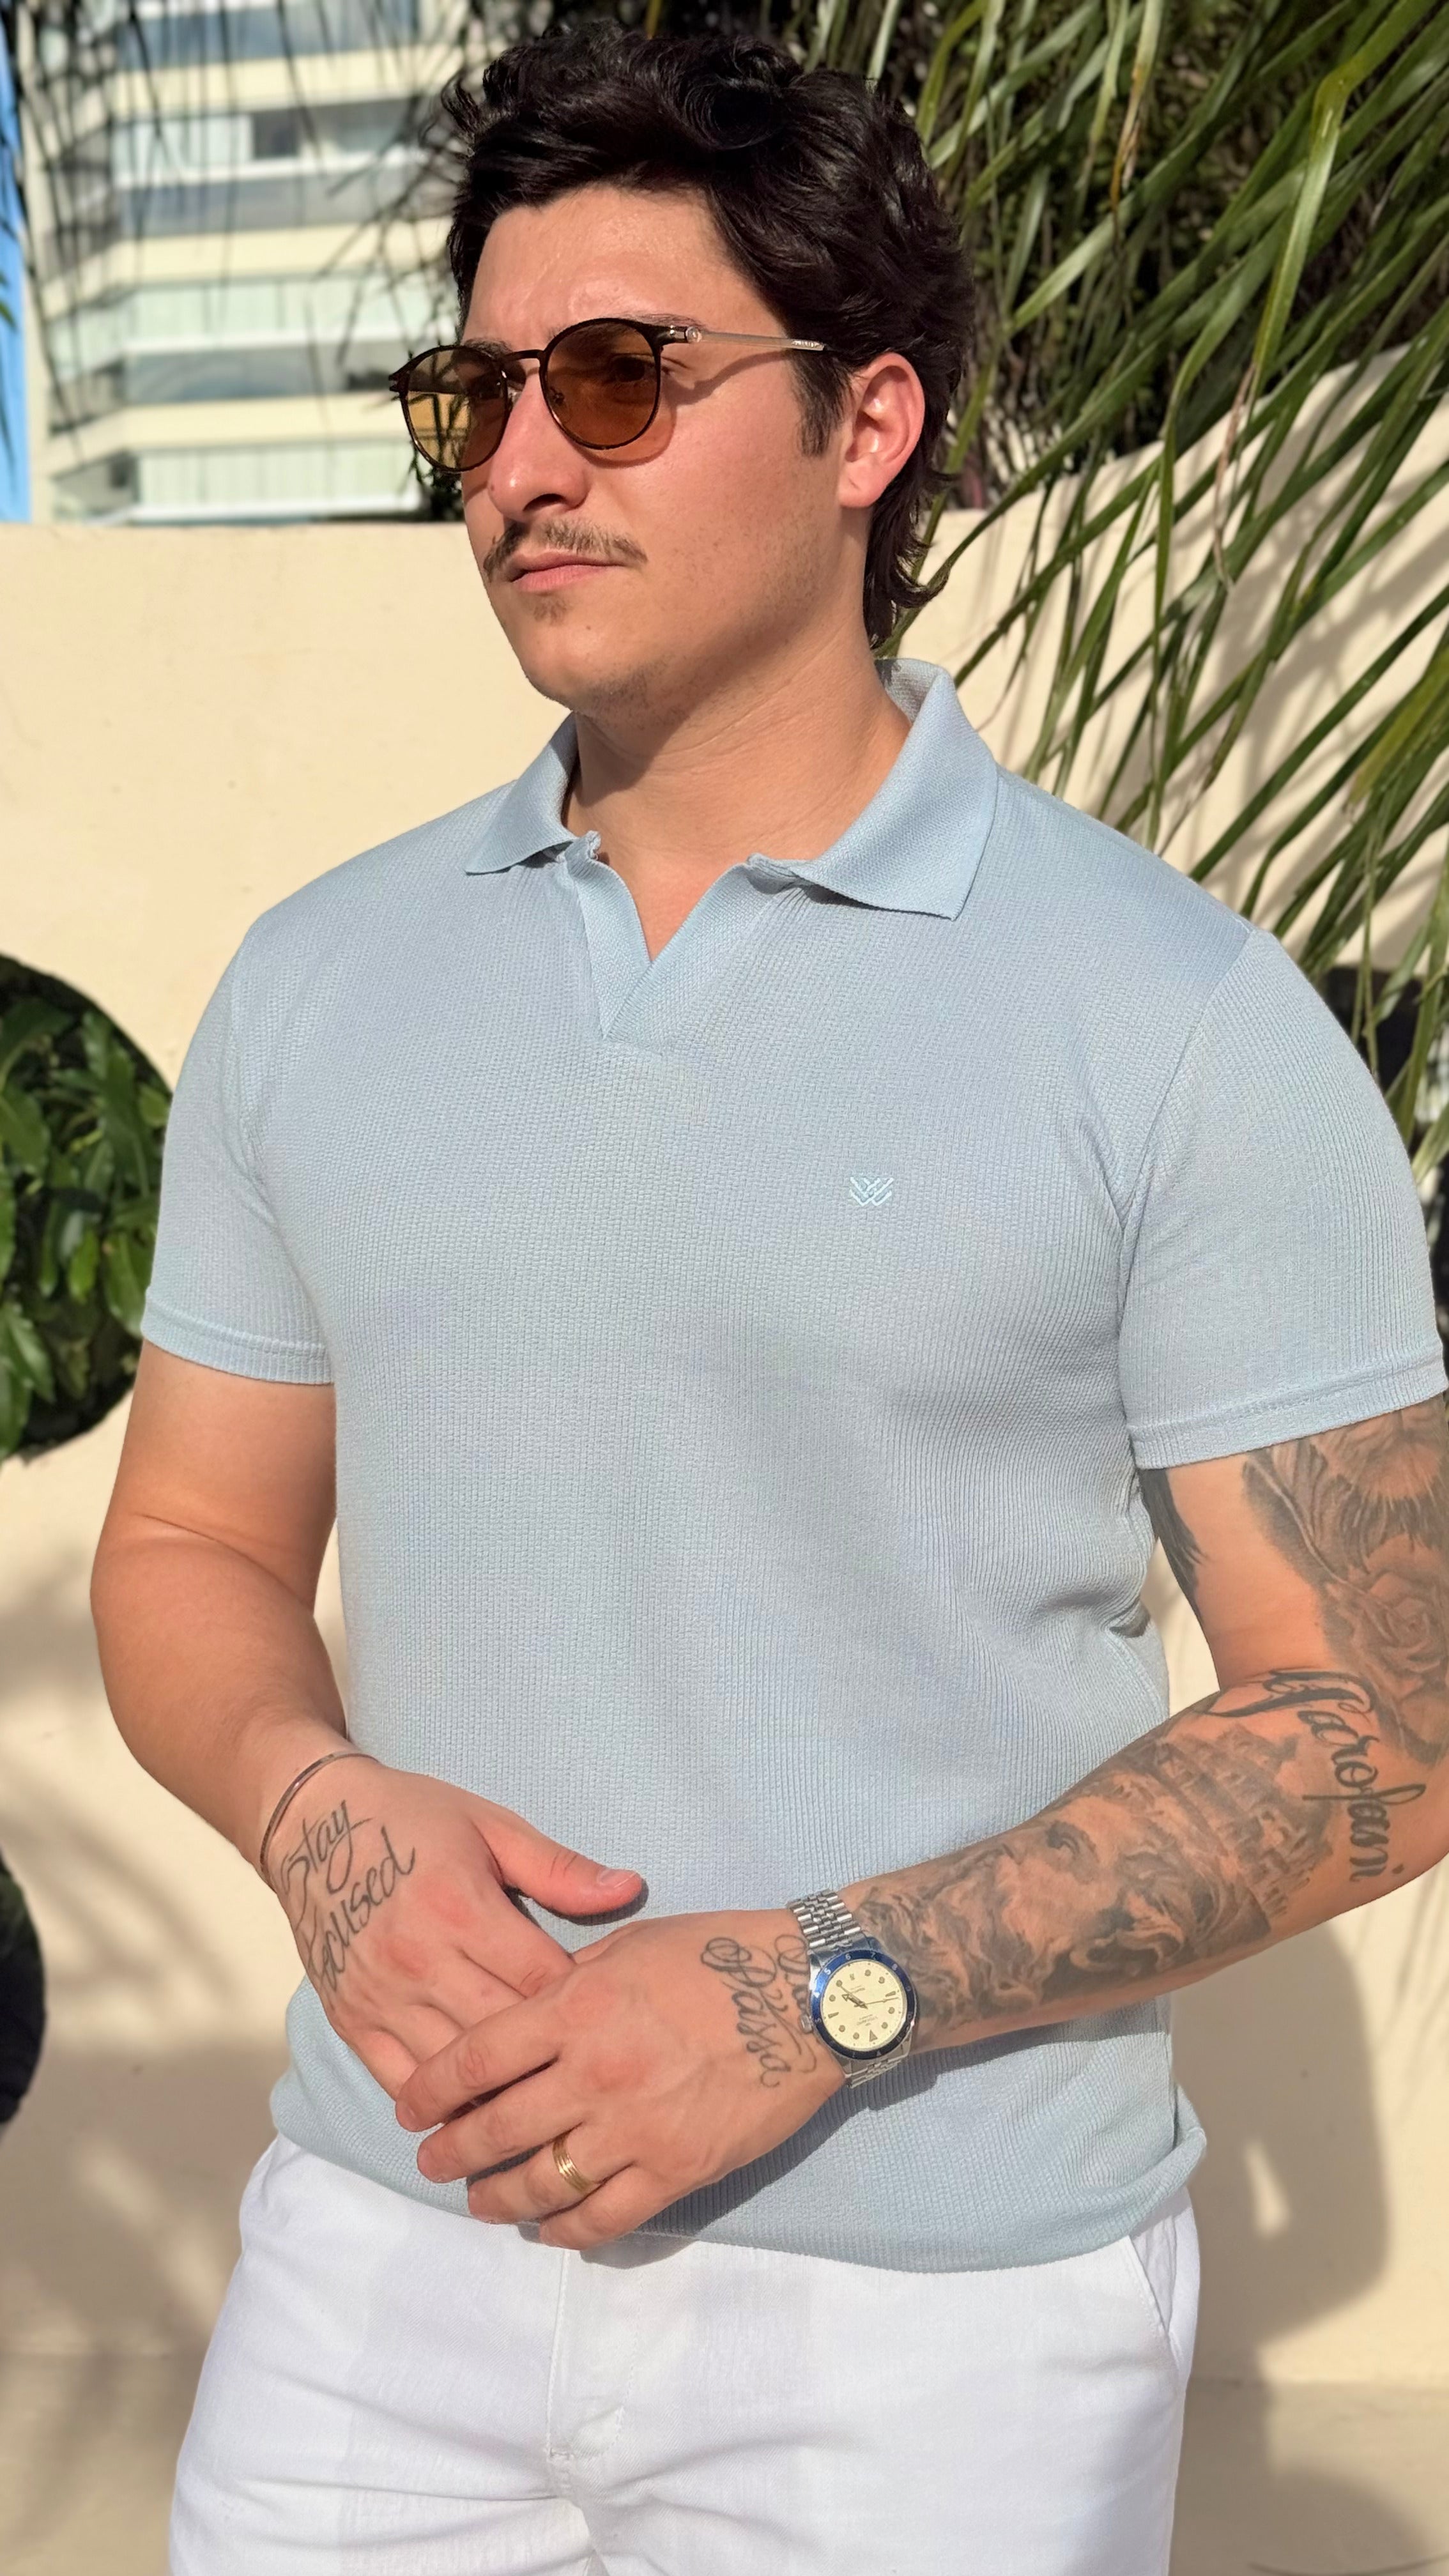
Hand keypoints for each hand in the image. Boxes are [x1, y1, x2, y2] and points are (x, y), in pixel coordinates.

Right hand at [263, 1760, 641, 2098]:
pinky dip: (439, 2104)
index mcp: (462, 1907)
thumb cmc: (411, 1817)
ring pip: (452, 2070)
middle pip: (502, 2035)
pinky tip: (474, 2114)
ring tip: (545, 2110)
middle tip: (590, 2073)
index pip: (542, 1981)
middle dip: (549, 2057)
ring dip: (498, 2092)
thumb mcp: (490, 1825)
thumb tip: (631, 1889)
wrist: (311, 1824)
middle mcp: (419, 1959)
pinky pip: (399, 2081)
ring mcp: (380, 1996)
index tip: (612, 2018)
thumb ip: (558, 1867)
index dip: (583, 2005)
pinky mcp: (349, 2019)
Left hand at [393, 1909, 843, 2247]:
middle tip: (431, 2161)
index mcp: (576, 2006)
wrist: (808, 1996)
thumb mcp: (631, 1944)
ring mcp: (635, 2127)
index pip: (476, 2058)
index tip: (410, 2108)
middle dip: (451, 2152)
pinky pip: (605, 2216)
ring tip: (480, 2201)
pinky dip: (566, 2230)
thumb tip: (526, 2009)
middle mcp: (594, 2072)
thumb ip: (569, 1980)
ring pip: (542, 2182)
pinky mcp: (677, 2169)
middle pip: (496, 2128)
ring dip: (498, 2198)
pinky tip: (548, 2228)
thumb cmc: (719, 1953)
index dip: (430, 2089)